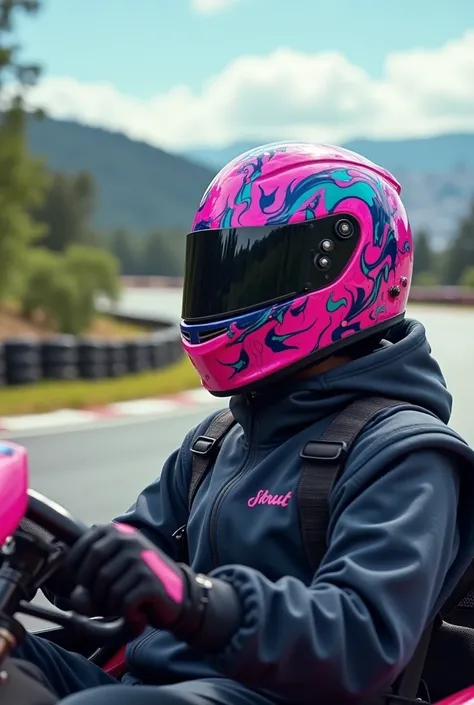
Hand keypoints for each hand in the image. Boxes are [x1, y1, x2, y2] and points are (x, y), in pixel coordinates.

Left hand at [65, 523, 241, 647]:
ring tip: (125, 604)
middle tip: (106, 601)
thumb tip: (77, 598)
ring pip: (106, 591)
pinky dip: (127, 613)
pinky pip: (123, 603)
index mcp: (116, 532)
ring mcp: (140, 559)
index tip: (83, 584)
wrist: (177, 595)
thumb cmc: (139, 582)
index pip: (82, 550)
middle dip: (92, 593)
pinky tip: (137, 610)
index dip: (76, 572)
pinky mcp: (149, 581)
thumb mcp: (113, 571)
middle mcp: (129, 541)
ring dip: (110, 606)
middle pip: (90, 573)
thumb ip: (89, 581)